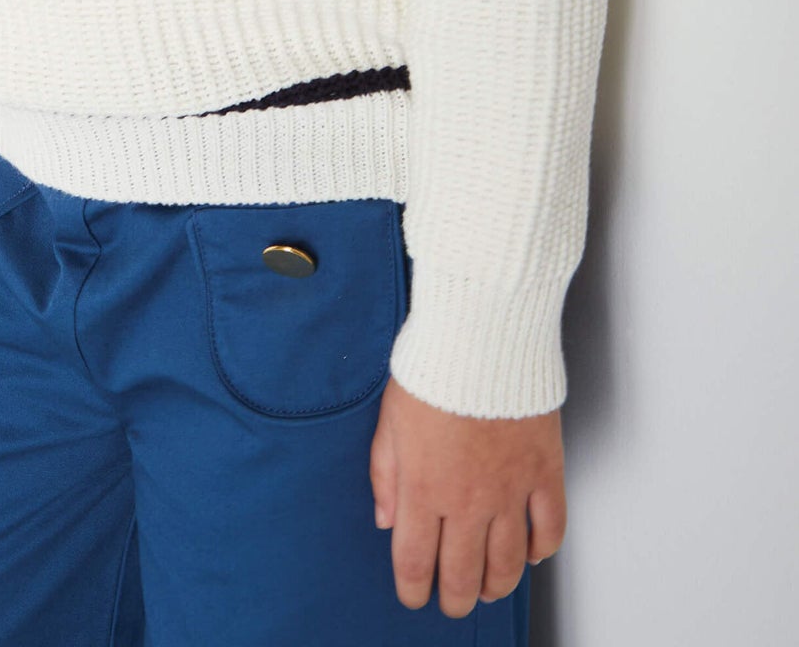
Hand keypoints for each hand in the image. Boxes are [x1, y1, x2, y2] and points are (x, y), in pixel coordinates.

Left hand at [369, 375, 566, 616]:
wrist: (482, 334)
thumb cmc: (433, 367)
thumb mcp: (390, 419)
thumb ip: (386, 474)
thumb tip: (385, 518)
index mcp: (423, 488)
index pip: (415, 562)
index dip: (413, 589)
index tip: (413, 595)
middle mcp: (467, 501)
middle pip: (462, 574)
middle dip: (454, 598)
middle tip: (453, 601)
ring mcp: (510, 491)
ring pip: (507, 564)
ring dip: (496, 585)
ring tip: (488, 588)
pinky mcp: (544, 473)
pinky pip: (550, 528)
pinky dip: (541, 549)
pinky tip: (530, 553)